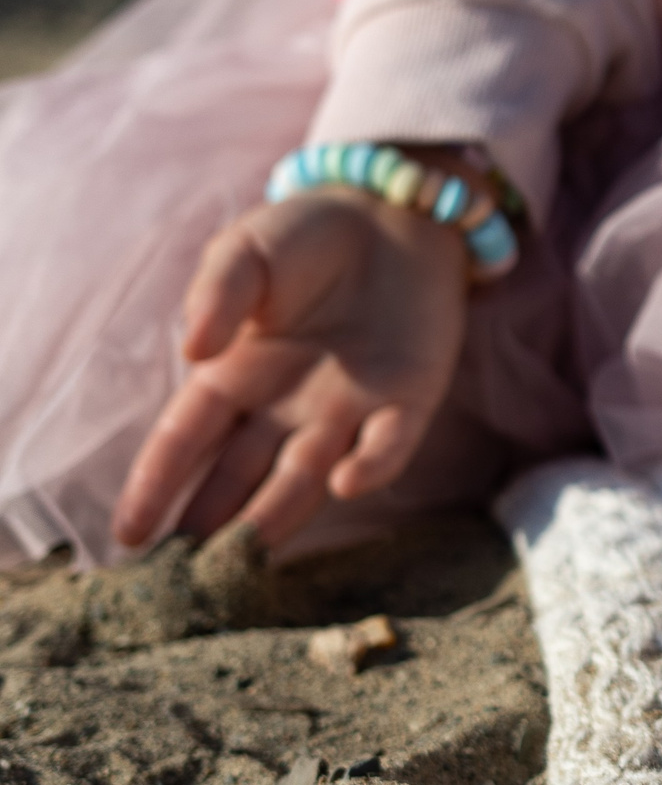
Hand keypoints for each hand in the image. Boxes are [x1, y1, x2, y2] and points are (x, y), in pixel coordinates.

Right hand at [109, 190, 470, 552]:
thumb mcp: (245, 252)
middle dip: (211, 522)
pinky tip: (342, 481)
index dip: (156, 485)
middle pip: (240, 476)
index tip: (129, 535)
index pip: (186, 440)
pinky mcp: (410, 398)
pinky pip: (389, 444)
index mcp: (236, 375)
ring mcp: (349, 408)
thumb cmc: (308, 235)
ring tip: (245, 557)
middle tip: (184, 574)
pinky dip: (370, 466)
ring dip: (277, 516)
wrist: (394, 209)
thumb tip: (194, 351)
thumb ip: (216, 295)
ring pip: (305, 477)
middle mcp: (287, 405)